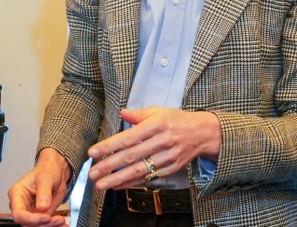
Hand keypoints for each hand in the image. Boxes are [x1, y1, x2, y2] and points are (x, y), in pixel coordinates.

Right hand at [7, 148, 70, 226]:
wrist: (56, 173)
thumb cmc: (47, 170)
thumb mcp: (46, 178)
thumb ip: (44, 192)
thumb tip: (42, 207)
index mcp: (17, 193)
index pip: (19, 213)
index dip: (32, 219)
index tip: (46, 217)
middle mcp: (21, 204)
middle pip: (27, 223)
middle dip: (43, 224)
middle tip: (58, 220)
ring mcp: (30, 212)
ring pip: (36, 226)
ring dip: (50, 226)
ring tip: (62, 221)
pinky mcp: (39, 216)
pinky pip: (44, 225)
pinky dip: (54, 226)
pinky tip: (62, 223)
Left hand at [86, 107, 220, 191]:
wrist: (203, 133)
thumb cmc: (176, 120)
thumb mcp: (159, 111)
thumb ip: (138, 114)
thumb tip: (122, 112)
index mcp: (156, 125)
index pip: (128, 138)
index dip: (109, 146)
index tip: (93, 152)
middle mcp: (162, 142)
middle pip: (132, 156)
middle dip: (109, 166)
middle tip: (92, 173)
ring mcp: (167, 158)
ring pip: (140, 171)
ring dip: (118, 179)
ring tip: (101, 184)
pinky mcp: (171, 169)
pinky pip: (148, 178)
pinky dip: (132, 183)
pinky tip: (117, 186)